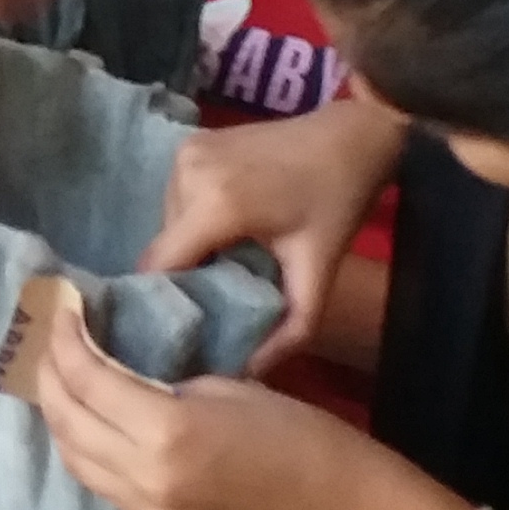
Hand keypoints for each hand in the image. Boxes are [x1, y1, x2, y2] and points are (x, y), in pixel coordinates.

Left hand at [26, 315, 427, 509]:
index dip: (65, 339)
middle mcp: (144, 478)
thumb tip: (117, 363)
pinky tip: (90, 421)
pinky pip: (102, 486)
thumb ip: (162, 380)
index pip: (87, 380)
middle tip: (51, 337)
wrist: (338, 506)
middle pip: (66, 423)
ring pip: (74, 461)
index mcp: (166, 432)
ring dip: (59, 416)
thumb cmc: (297, 431)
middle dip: (48, 375)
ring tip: (61, 375)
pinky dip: (84, 448)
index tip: (63, 307)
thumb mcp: (226, 385)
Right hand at [144, 98, 411, 371]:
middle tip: (220, 298)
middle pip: (163, 248)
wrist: (351, 135)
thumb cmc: (338, 201)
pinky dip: (196, 221)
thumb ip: (289, 330)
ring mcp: (185, 153)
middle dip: (187, 277)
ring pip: (167, 224)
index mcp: (215, 203)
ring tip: (231, 261)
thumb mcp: (319, 272)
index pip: (158, 266)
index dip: (163, 301)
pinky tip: (231, 229)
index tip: (181, 327)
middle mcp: (187, 172)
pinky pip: (176, 200)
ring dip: (192, 248)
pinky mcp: (188, 144)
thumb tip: (249, 374)